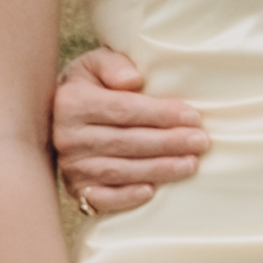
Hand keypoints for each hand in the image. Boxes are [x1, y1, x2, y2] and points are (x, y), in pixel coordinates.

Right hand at [48, 49, 205, 216]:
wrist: (61, 115)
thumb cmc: (92, 86)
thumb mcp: (97, 64)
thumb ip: (113, 64)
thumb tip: (133, 80)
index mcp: (72, 102)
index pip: (124, 110)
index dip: (161, 115)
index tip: (194, 117)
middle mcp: (66, 136)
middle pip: (125, 141)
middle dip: (168, 142)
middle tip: (201, 142)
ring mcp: (70, 165)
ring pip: (119, 170)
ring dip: (157, 169)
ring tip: (191, 164)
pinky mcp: (77, 188)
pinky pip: (101, 198)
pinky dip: (125, 197)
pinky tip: (150, 192)